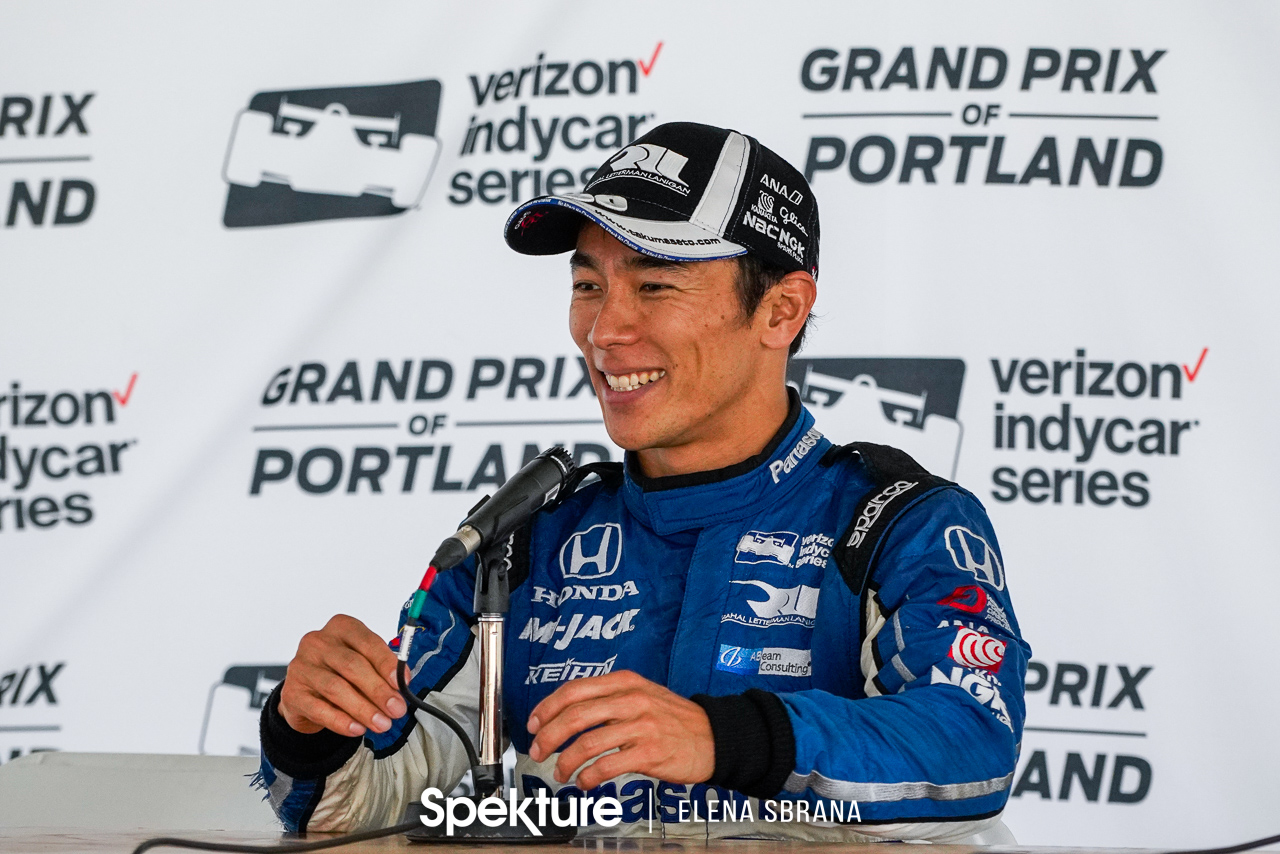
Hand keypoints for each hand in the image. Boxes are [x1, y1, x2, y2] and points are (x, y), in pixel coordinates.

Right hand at [278, 614, 406, 736]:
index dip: (387, 663)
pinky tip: (357, 729)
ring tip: (382, 724)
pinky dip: (341, 721)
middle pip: (352, 666)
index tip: (402, 683)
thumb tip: (400, 686)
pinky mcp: (292, 693)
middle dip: (378, 690)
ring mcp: (301, 666)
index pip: (367, 642)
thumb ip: (380, 670)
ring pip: (336, 688)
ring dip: (363, 709)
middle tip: (397, 709)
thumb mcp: (363, 663)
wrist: (306, 693)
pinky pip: (319, 709)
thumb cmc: (341, 673)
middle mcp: (318, 642)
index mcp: (341, 627)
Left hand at [526, 670, 714, 789]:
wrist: (715, 736)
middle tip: (538, 751)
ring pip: (588, 742)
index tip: (533, 723)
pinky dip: (589, 777)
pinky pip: (608, 766)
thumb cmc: (673, 719)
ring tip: (561, 772)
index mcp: (625, 682)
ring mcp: (642, 726)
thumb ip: (608, 698)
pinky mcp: (650, 752)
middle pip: (575, 716)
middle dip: (548, 736)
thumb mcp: (642, 694)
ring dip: (566, 761)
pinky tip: (585, 781)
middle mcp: (632, 699)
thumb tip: (566, 714)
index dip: (547, 708)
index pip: (574, 690)